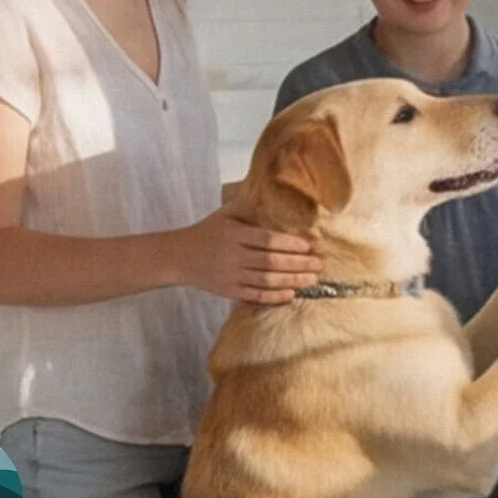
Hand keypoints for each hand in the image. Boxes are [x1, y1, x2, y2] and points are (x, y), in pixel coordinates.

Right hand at [179, 210, 321, 303]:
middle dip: (299, 264)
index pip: (268, 240)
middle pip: (271, 262)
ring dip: (293, 280)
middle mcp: (233, 256)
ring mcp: (230, 276)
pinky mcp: (228, 291)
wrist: (178, 256)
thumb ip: (250, 211)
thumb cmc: (207, 232)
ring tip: (312, 278)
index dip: (291, 244)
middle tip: (319, 264)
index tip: (310, 246)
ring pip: (267, 280)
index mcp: (234, 234)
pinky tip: (291, 293)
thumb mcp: (226, 215)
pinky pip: (255, 295)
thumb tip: (281, 201)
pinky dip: (275, 296)